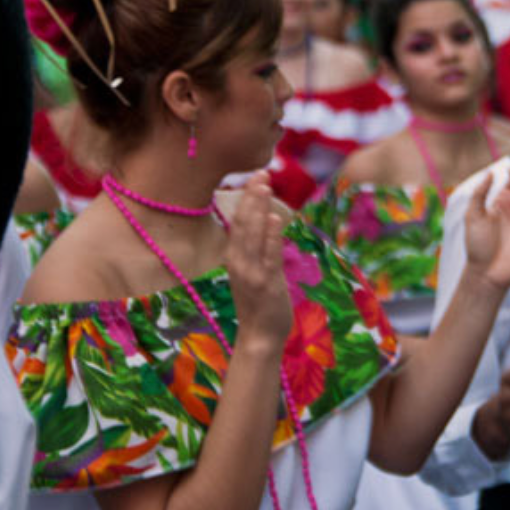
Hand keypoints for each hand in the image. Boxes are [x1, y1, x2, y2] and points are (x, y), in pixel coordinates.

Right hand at [224, 173, 292, 352]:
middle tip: (260, 173)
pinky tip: (275, 218)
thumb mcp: (253, 270)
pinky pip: (269, 255)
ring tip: (264, 187)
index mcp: (235, 258)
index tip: (255, 176)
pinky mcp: (266, 283)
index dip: (246, 199)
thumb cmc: (259, 302)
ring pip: (253, 235)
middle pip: (243, 224)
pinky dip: (271, 237)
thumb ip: (258, 245)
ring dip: (259, 209)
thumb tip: (267, 216)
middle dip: (252, 197)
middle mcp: (239, 263)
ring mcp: (252, 273)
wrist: (259, 336)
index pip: (238, 222)